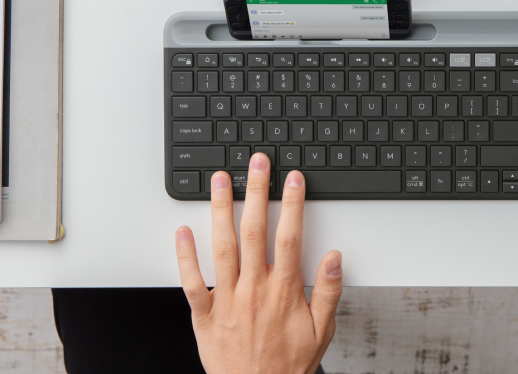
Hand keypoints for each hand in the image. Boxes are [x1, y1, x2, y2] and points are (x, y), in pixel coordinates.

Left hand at [175, 153, 342, 373]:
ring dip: (221, 210)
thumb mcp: (322, 330)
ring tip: (220, 181)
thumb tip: (335, 257)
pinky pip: (191, 281)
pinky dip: (185, 256)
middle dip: (256, 192)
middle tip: (256, 164)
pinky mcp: (204, 315)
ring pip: (222, 246)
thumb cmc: (288, 366)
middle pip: (254, 230)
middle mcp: (254, 289)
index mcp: (284, 291)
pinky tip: (182, 231)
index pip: (290, 236)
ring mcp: (227, 300)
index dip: (292, 203)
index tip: (292, 179)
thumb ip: (329, 291)